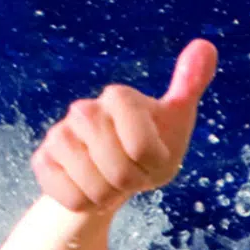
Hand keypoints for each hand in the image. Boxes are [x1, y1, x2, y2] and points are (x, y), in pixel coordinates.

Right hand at [30, 39, 218, 213]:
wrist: (112, 172)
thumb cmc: (151, 144)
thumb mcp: (176, 120)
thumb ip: (190, 84)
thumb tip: (207, 45)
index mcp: (120, 97)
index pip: (142, 148)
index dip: (153, 165)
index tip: (152, 157)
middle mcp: (85, 110)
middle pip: (119, 172)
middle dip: (133, 184)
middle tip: (132, 172)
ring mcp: (60, 135)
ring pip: (93, 188)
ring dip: (110, 196)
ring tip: (111, 180)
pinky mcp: (43, 161)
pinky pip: (70, 198)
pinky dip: (87, 204)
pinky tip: (89, 189)